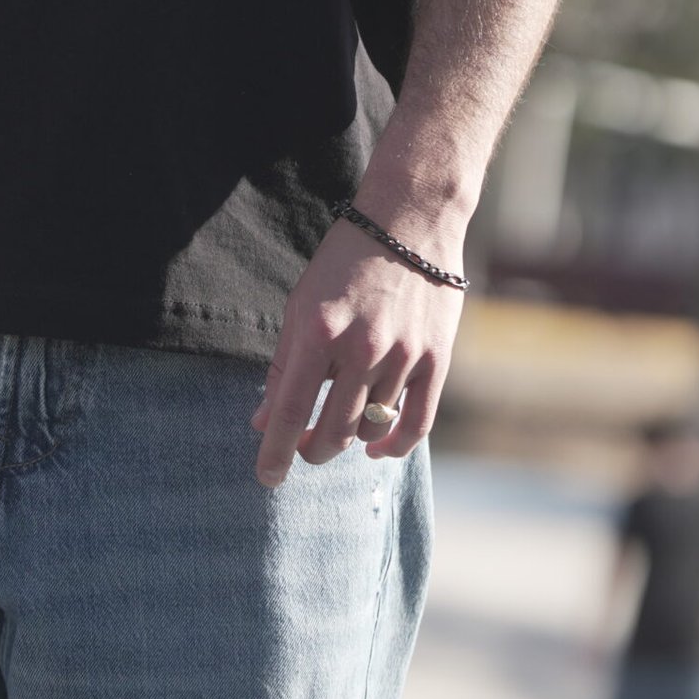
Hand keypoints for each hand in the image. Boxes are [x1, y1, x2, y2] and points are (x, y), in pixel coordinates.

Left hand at [250, 209, 466, 487]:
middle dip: (311, 450)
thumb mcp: (302, 304)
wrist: (410, 220)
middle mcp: (361, 348)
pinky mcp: (436, 360)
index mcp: (319, 330)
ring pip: (369, 428)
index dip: (275, 452)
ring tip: (338, 422)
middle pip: (332, 431)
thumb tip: (262, 422)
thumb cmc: (345, 261)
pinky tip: (377, 449)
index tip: (266, 478)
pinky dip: (394, 447)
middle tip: (303, 448)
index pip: (289, 410)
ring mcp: (403, 356)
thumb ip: (284, 364)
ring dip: (348, 438)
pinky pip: (416, 425)